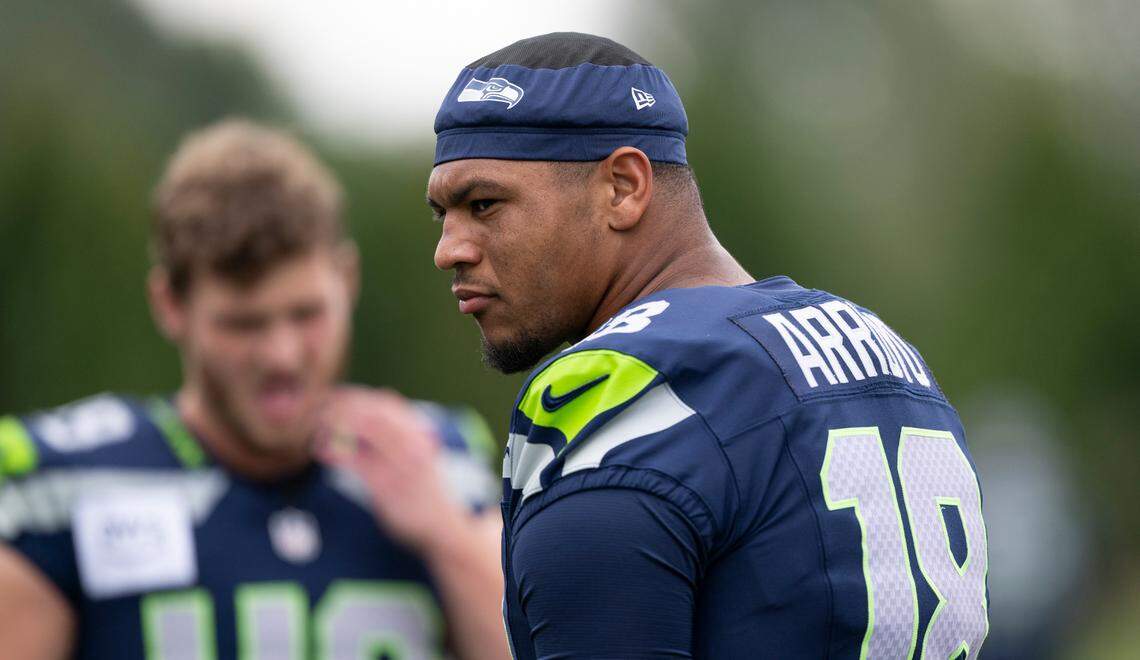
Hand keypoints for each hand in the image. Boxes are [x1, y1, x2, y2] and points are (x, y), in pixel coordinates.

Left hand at [315, 386, 467, 555]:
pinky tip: (320, 450)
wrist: (443, 526)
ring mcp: (400, 464)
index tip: (338, 395)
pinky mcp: (386, 486)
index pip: (388, 403)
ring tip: (318, 426)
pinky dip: (335, 452)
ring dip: (338, 423)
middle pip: (373, 412)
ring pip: (365, 430)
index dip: (360, 395)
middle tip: (320, 408)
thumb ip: (400, 437)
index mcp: (420, 435)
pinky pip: (356, 462)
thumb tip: (374, 413)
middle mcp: (412, 444)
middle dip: (344, 406)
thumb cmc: (425, 492)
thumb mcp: (420, 457)